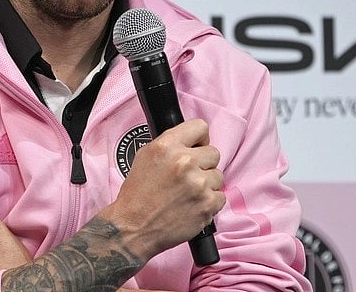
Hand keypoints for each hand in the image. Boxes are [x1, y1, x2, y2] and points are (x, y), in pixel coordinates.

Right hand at [103, 119, 224, 261]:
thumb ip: (170, 144)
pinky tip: (193, 205)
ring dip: (207, 185)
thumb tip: (192, 142)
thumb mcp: (145, 157)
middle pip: (214, 153)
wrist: (134, 228)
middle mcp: (185, 162)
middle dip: (203, 164)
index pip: (200, 127)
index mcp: (167, 146)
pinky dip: (209, 203)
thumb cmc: (137, 195)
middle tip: (188, 176)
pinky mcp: (207, 204)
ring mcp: (198, 184)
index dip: (199, 139)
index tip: (196, 148)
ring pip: (218, 176)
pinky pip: (221, 197)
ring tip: (188, 194)